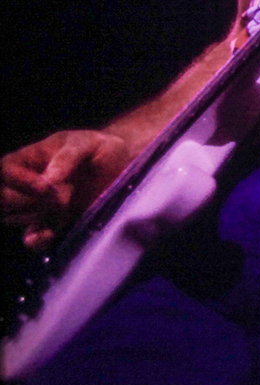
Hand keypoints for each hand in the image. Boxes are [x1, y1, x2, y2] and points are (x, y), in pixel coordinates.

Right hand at [2, 130, 129, 250]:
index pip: (5, 171)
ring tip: (60, 214)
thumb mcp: (87, 144)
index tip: (46, 187)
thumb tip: (47, 180)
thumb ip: (67, 157)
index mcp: (27, 160)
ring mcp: (35, 208)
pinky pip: (32, 238)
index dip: (19, 181)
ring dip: (31, 220)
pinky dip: (37, 240)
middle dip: (24, 202)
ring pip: (12, 218)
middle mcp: (24, 186)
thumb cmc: (99, 149)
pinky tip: (51, 235)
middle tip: (58, 200)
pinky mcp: (51, 225)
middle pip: (4, 198)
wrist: (123, 167)